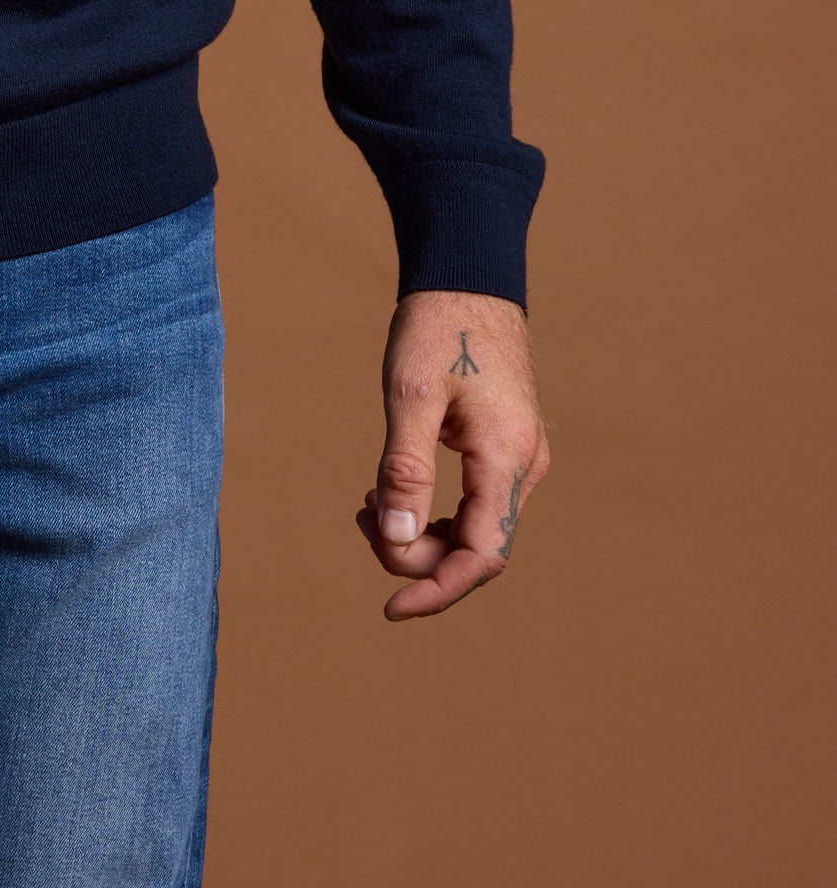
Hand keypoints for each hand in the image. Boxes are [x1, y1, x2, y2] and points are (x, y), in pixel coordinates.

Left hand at [355, 290, 549, 620]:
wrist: (467, 279)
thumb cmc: (437, 328)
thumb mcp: (411, 395)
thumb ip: (404, 469)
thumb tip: (394, 538)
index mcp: (507, 457)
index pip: (481, 555)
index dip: (438, 590)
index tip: (392, 608)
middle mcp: (524, 466)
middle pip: (476, 548)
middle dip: (416, 553)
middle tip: (362, 517)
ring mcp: (518, 458)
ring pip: (473, 528)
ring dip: (421, 532)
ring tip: (368, 502)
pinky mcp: (504, 447)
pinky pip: (473, 503)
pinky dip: (432, 509)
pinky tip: (391, 487)